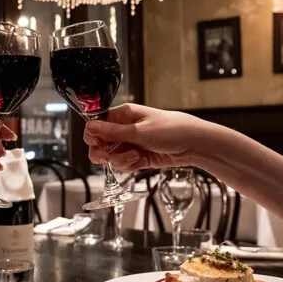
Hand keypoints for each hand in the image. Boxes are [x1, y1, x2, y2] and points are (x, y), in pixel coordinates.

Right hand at [83, 104, 213, 171]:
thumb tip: (89, 126)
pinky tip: (140, 161)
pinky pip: (124, 164)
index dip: (94, 137)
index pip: (97, 125)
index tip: (98, 145)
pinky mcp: (138, 156)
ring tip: (135, 156)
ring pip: (112, 156)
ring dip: (120, 160)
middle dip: (104, 152)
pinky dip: (129, 165)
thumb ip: (112, 132)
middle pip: (101, 143)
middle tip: (108, 156)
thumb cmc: (170, 130)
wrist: (193, 145)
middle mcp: (125, 128)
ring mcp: (131, 143)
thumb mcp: (138, 131)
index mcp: (123, 115)